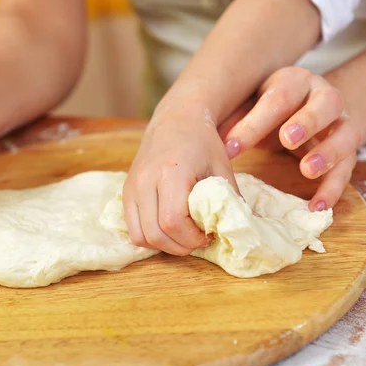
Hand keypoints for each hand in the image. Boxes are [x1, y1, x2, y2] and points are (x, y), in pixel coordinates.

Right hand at [123, 103, 237, 255]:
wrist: (176, 119)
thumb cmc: (203, 143)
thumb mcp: (222, 168)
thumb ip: (229, 200)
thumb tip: (239, 230)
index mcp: (172, 172)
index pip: (173, 221)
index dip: (192, 237)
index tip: (208, 234)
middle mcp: (146, 180)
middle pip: (156, 233)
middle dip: (180, 246)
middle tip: (198, 239)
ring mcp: (133, 186)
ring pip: (141, 236)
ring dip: (164, 245)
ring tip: (183, 236)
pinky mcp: (126, 191)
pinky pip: (133, 228)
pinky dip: (150, 237)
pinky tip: (168, 230)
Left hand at [220, 67, 358, 211]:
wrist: (309, 110)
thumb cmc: (270, 112)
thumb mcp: (251, 110)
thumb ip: (234, 123)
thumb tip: (203, 148)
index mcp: (294, 82)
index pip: (278, 97)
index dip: (254, 123)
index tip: (230, 147)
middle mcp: (323, 97)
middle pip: (324, 104)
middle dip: (305, 122)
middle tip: (285, 139)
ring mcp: (341, 123)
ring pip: (346, 133)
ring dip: (328, 152)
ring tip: (307, 170)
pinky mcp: (350, 150)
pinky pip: (348, 169)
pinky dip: (334, 187)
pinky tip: (318, 206)